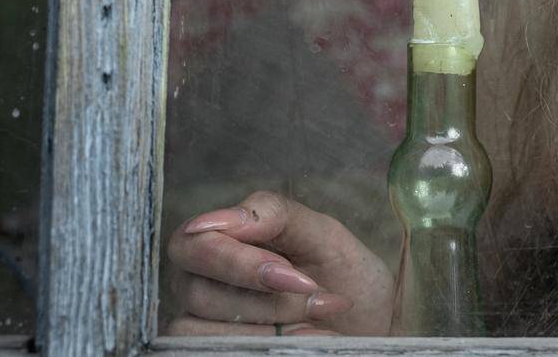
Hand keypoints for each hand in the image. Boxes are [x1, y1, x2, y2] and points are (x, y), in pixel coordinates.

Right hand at [165, 190, 393, 336]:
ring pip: (200, 331)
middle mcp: (195, 279)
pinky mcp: (211, 349)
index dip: (237, 263)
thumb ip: (274, 214)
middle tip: (314, 296)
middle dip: (265, 300)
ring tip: (315, 317)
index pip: (192, 244)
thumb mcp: (321, 234)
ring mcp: (197, 320)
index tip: (289, 275)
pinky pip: (214, 352)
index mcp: (217, 237)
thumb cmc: (341, 272)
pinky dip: (262, 347)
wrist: (365, 320)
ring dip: (268, 326)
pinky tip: (301, 337)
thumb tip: (221, 218)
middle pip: (197, 292)